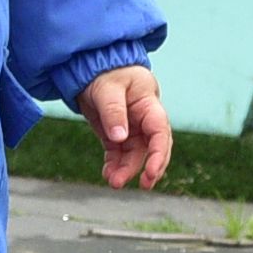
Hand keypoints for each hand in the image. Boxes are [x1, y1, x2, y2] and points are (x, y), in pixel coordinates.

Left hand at [76, 64, 171, 189]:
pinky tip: (108, 174)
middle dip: (150, 167)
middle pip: (153, 147)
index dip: (159, 153)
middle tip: (144, 185)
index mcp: (149, 104)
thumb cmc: (105, 72)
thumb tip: (119, 138)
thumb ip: (114, 112)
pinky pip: (119, 154)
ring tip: (114, 182)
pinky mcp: (116, 133)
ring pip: (135, 154)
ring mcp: (131, 127)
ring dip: (127, 170)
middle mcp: (144, 118)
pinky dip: (115, 165)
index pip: (160, 131)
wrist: (92, 67)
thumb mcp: (108, 89)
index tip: (151, 171)